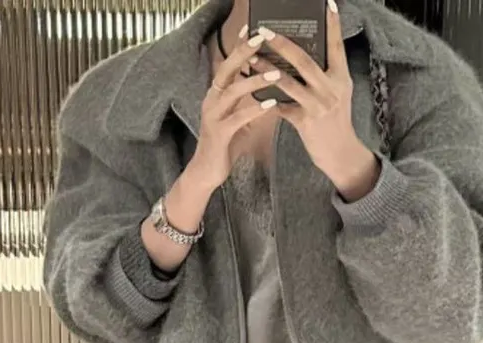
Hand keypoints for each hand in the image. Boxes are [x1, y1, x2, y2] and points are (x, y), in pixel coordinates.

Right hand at [188, 31, 283, 194]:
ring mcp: (214, 116)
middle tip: (261, 40)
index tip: (252, 30)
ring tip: (275, 73)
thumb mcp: (240, 120)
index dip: (238, 47)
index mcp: (217, 94)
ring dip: (255, 80)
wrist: (207, 172)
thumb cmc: (225, 145)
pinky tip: (271, 104)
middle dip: (243, 53)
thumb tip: (273, 91)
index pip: (228, 64)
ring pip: (233, 91)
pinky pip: (239, 118)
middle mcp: (212, 100)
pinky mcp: (219, 133)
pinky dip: (255, 109)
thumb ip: (251, 103)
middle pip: (226, 70)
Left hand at [260, 1, 380, 201]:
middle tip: (264, 30)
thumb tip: (303, 55)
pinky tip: (253, 89)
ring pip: (287, 82)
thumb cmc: (335, 121)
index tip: (327, 2)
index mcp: (340, 78)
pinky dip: (266, 97)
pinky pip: (280, 106)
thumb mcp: (337, 94)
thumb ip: (325, 75)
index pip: (336, 46)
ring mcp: (317, 106)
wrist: (340, 154)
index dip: (332, 24)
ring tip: (251, 57)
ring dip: (266, 68)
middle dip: (281, 43)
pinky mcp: (305, 122)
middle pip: (304, 60)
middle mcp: (331, 89)